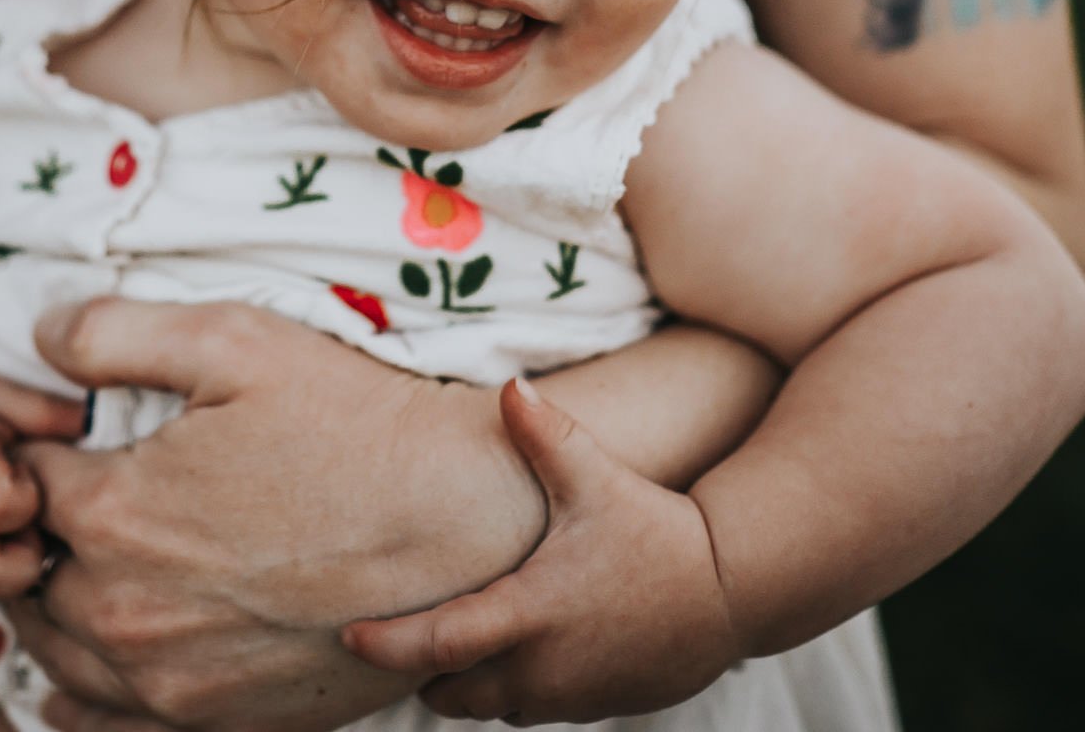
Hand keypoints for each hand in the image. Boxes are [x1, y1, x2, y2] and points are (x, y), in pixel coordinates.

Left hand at [9, 299, 546, 730]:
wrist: (466, 524)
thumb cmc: (353, 423)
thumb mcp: (231, 339)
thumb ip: (112, 331)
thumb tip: (38, 335)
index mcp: (111, 512)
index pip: (18, 484)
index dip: (42, 450)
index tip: (75, 434)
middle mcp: (123, 611)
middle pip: (27, 575)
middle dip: (40, 532)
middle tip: (83, 495)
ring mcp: (170, 681)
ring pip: (58, 652)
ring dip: (60, 604)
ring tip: (94, 561)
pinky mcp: (218, 721)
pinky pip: (108, 722)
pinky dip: (88, 690)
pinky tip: (104, 654)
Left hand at [343, 380, 745, 723]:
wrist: (735, 587)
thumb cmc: (658, 529)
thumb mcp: (597, 478)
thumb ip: (546, 435)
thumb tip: (510, 385)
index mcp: (529, 613)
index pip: (438, 644)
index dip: (388, 646)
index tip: (349, 637)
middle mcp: (544, 667)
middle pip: (453, 694)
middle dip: (424, 674)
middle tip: (401, 640)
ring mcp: (572, 695)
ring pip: (494, 708)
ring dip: (470, 684)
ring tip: (452, 646)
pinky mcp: (601, 706)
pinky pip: (536, 709)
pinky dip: (514, 691)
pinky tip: (518, 652)